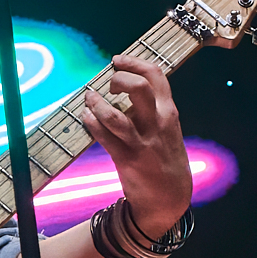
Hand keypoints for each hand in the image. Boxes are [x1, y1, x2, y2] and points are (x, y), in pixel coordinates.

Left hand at [77, 54, 192, 238]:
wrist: (171, 197)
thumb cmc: (165, 157)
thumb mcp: (168, 128)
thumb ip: (152, 108)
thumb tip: (126, 88)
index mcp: (169, 112)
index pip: (156, 76)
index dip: (134, 63)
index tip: (117, 60)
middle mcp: (158, 123)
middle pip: (138, 88)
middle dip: (118, 79)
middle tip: (108, 85)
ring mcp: (142, 142)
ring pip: (115, 115)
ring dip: (97, 104)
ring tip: (90, 99)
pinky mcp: (127, 159)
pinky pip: (104, 137)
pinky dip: (91, 123)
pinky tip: (85, 117)